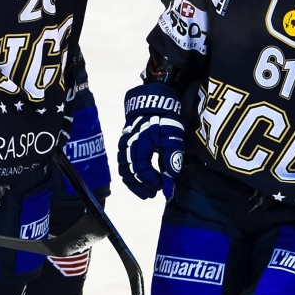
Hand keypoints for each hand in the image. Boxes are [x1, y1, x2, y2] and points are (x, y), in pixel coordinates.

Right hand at [118, 81, 183, 199]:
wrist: (154, 100)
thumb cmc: (166, 118)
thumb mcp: (173, 135)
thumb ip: (172, 155)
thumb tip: (171, 174)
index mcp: (140, 143)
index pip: (141, 168)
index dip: (151, 180)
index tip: (162, 184)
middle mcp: (129, 145)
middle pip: (130, 172)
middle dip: (142, 185)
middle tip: (155, 193)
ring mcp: (124, 145)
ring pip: (123, 170)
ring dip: (134, 184)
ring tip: (146, 193)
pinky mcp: (124, 145)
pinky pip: (122, 165)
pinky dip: (129, 176)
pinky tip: (138, 182)